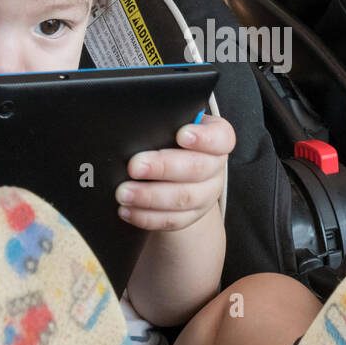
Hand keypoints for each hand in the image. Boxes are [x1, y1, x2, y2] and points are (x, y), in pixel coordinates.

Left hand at [115, 115, 234, 231]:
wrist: (173, 171)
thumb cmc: (169, 140)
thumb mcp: (171, 126)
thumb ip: (163, 124)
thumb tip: (134, 125)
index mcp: (216, 139)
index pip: (221, 137)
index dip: (204, 138)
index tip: (181, 135)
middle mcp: (215, 167)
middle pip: (197, 168)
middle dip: (163, 167)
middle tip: (134, 167)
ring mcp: (206, 194)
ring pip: (184, 198)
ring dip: (150, 196)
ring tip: (124, 193)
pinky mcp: (191, 215)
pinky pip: (172, 220)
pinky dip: (147, 216)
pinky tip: (127, 210)